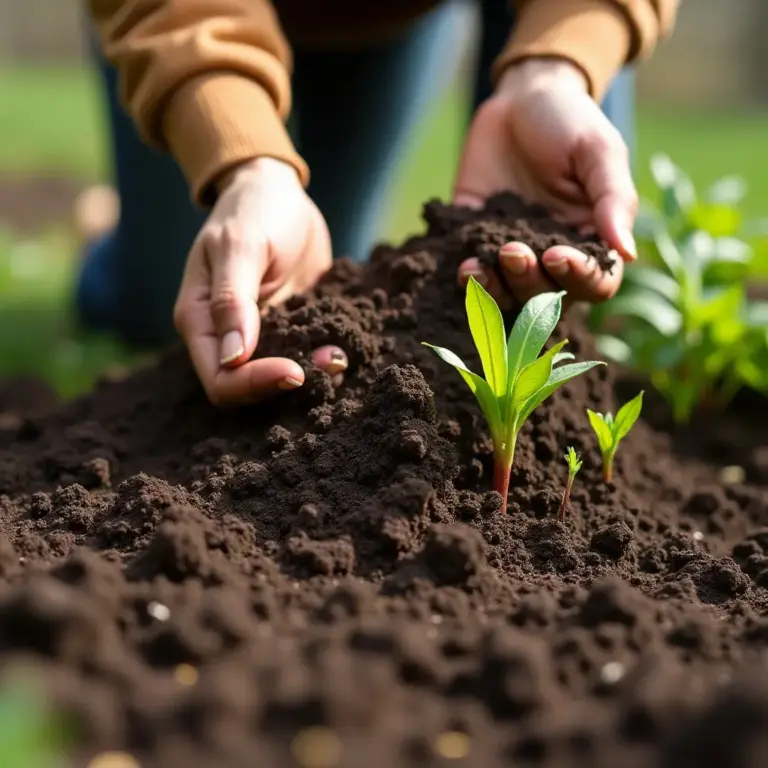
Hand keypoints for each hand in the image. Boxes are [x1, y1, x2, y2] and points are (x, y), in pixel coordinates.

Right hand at [173, 158, 346, 405]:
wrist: (278, 190)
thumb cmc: (252, 210)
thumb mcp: (241, 246)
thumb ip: (233, 301)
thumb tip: (232, 358)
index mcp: (201, 320)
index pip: (220, 380)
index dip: (255, 384)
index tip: (295, 371)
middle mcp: (226, 336)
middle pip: (250, 389)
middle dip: (289, 383)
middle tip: (330, 361)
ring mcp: (260, 334)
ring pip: (281, 378)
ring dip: (313, 374)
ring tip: (340, 355)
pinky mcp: (290, 327)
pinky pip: (305, 355)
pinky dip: (325, 356)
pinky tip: (346, 344)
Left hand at [454, 59, 637, 306]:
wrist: (519, 96)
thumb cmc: (570, 121)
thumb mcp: (598, 152)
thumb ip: (613, 201)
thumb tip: (628, 254)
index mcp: (591, 239)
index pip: (595, 282)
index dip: (579, 279)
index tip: (558, 255)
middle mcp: (552, 254)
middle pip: (547, 295)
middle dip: (529, 281)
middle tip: (514, 251)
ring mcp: (512, 251)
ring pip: (508, 293)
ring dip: (496, 287)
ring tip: (481, 266)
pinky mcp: (475, 239)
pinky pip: (474, 272)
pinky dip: (469, 278)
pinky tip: (463, 267)